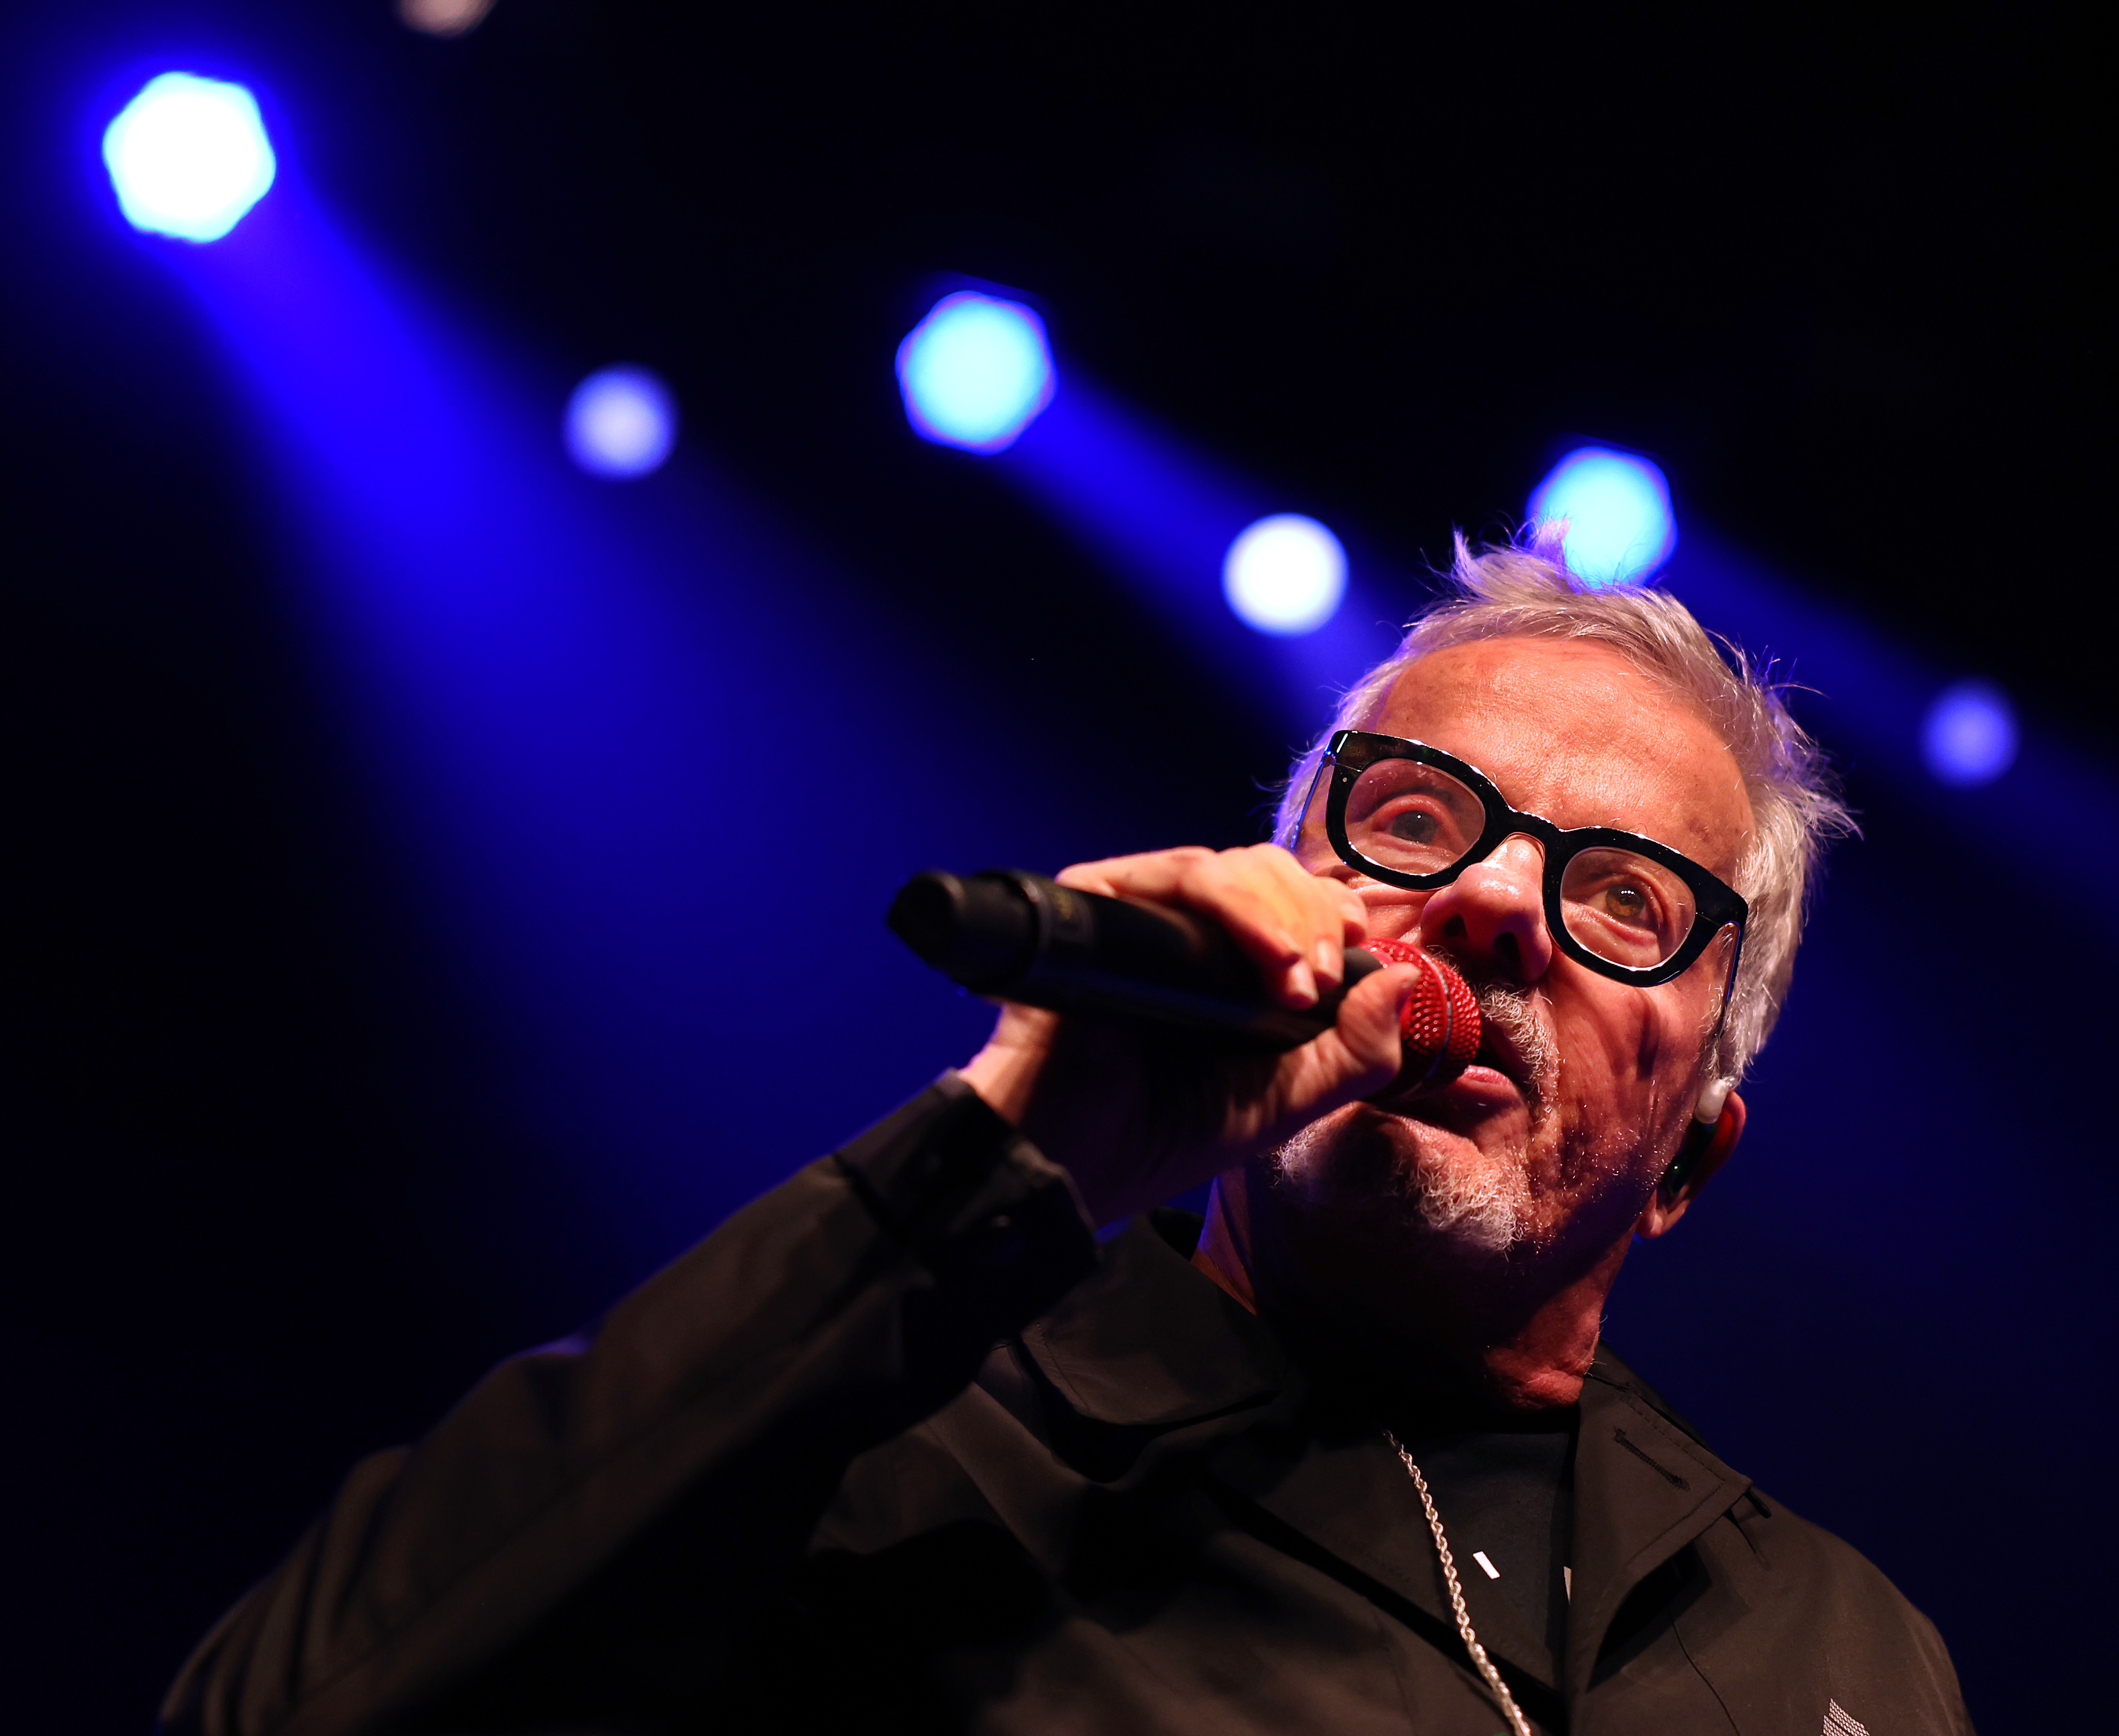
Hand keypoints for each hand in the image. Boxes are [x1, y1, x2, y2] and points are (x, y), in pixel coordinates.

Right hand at [957, 843, 1421, 1224]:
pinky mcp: (1094, 908)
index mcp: (1226, 964)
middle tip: (1319, 980)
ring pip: (1224, 867)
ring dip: (1280, 913)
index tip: (1351, 953)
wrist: (1082, 1163)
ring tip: (1296, 979)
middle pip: (1263, 870)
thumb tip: (1402, 980)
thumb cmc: (1170, 1135)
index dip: (1328, 910)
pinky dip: (1232, 905)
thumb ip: (1357, 1050)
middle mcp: (1182, 931)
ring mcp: (1136, 915)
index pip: (1289, 898)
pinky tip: (1265, 958)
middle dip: (1311, 915)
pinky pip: (1171, 876)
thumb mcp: (1291, 1099)